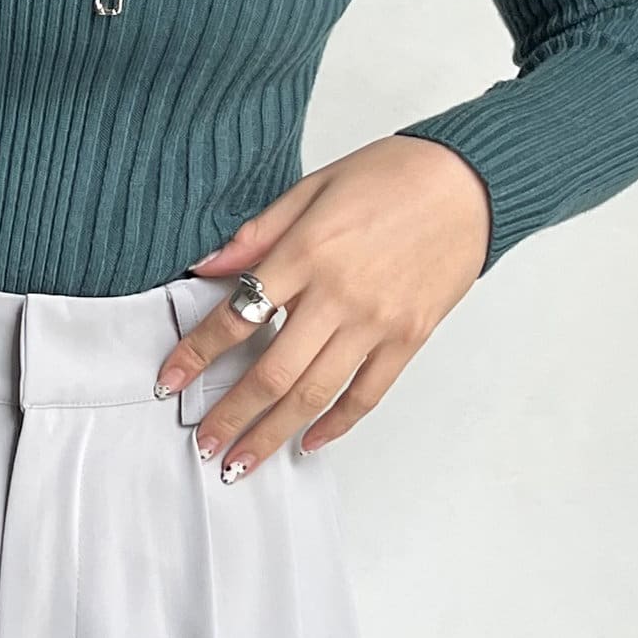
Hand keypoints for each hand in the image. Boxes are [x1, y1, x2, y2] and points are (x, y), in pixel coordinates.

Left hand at [156, 136, 491, 479]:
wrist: (469, 182)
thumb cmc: (391, 176)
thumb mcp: (312, 187)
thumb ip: (257, 233)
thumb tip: (205, 266)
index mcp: (307, 252)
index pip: (236, 316)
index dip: (197, 355)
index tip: (169, 381)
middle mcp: (339, 295)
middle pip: (272, 372)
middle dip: (230, 415)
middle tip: (203, 442)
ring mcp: (377, 322)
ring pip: (314, 394)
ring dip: (273, 434)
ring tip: (241, 461)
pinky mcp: (409, 338)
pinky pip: (367, 393)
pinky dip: (337, 423)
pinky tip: (310, 440)